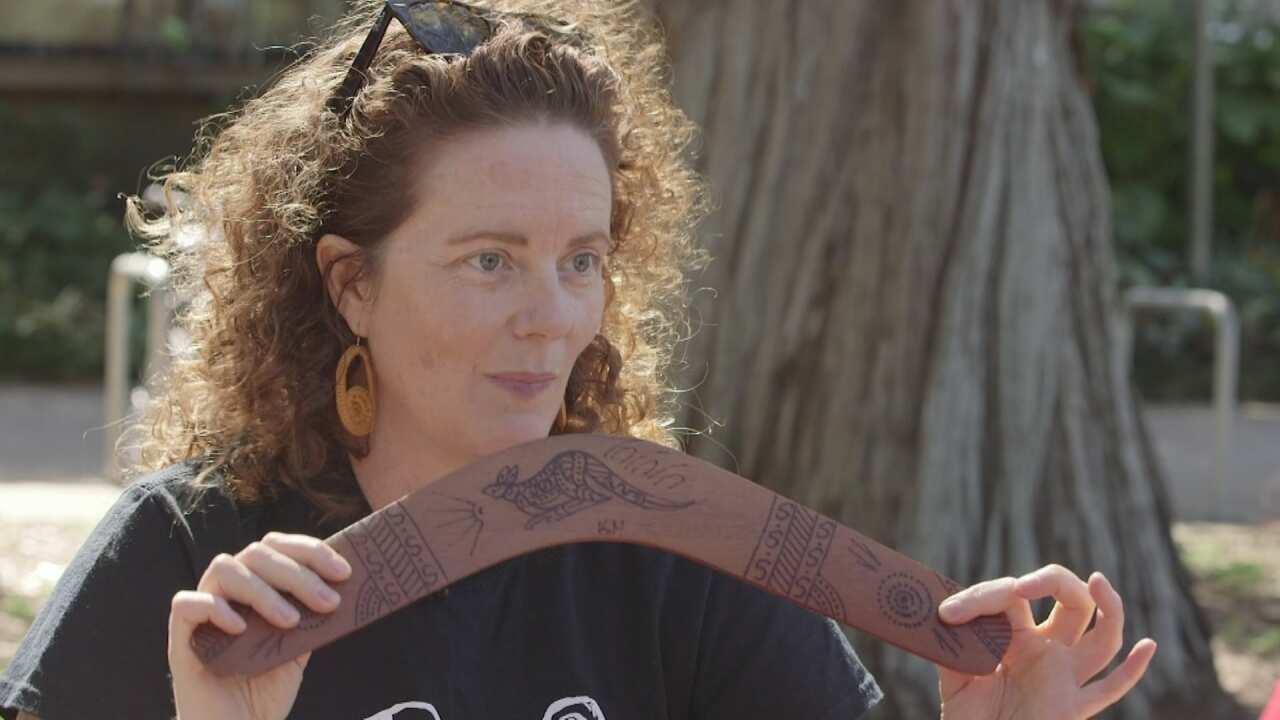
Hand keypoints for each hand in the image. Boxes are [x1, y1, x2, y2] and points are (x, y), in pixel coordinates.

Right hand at [167, 532, 352, 719]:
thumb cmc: (267, 687)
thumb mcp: (300, 645)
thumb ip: (312, 615)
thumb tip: (343, 586)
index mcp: (257, 585)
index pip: (277, 546)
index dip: (310, 551)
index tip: (344, 572)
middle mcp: (228, 591)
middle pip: (255, 553)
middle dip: (297, 573)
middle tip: (327, 600)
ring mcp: (203, 611)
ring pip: (223, 568)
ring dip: (262, 590)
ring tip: (290, 622)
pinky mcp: (181, 636)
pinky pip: (185, 603)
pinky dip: (216, 609)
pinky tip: (242, 629)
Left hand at [936, 565, 1156, 719]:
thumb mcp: (953, 679)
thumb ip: (954, 649)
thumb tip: (942, 617)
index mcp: (1016, 637)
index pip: (1011, 598)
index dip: (980, 597)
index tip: (948, 613)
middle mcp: (1048, 650)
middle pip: (1070, 601)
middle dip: (1052, 581)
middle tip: (1021, 587)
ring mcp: (1067, 676)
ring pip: (1102, 635)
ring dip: (1107, 606)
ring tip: (1097, 580)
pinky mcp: (1075, 707)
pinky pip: (1112, 687)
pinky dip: (1134, 668)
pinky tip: (1147, 646)